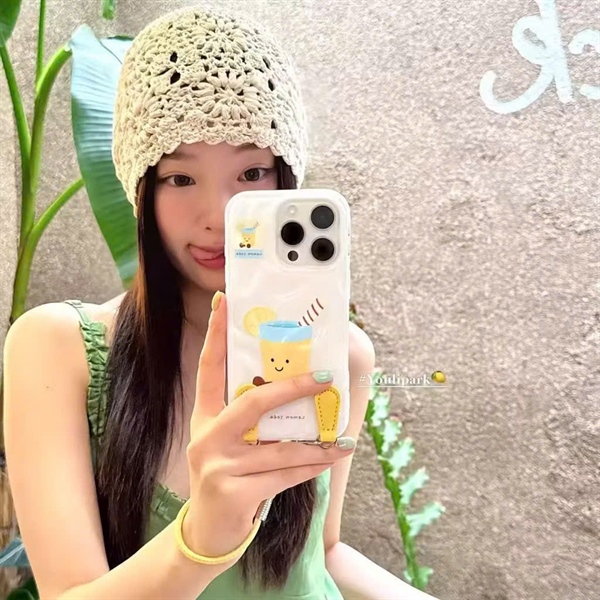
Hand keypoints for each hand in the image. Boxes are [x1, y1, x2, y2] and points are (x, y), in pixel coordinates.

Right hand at [183, 292, 353, 563]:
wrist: (207, 531)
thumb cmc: (226, 476)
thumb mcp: (229, 443)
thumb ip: (252, 420)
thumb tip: (295, 388)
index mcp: (205, 417)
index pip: (210, 367)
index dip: (217, 334)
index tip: (224, 302)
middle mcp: (208, 436)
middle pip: (253, 401)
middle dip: (293, 388)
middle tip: (326, 377)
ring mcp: (219, 465)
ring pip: (280, 446)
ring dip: (317, 442)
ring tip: (344, 436)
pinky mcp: (235, 491)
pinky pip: (285, 474)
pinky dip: (312, 466)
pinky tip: (332, 457)